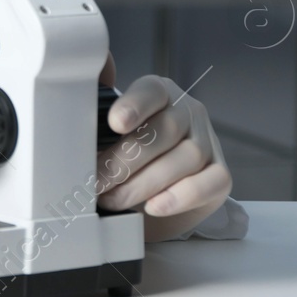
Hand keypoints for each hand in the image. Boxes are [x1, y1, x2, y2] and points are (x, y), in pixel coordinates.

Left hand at [96, 68, 233, 241]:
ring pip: (184, 158)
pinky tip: (154, 206)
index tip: (114, 124)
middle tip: (96, 181)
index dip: (134, 105)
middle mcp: (188, 112)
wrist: (154, 193)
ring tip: (113, 200)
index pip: (151, 91)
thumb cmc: (126, 155)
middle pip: (164, 131)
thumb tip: (76, 93)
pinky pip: (208, 183)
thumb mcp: (108, 132)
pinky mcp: (220, 175)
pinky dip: (180, 196)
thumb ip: (96, 113)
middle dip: (125, 160)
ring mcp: (208, 142)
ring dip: (143, 183)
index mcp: (159, 92)